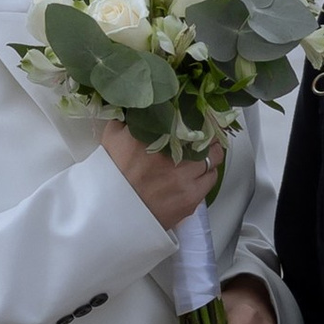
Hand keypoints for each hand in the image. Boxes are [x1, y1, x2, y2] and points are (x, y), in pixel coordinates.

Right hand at [99, 126, 225, 232]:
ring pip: (212, 159)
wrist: (110, 213)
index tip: (199, 117)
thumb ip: (129, 120)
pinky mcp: (190, 198)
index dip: (196, 116)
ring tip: (203, 156)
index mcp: (151, 136)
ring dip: (209, 155)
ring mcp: (183, 178)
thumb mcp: (112, 139)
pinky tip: (199, 174)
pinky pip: (210, 180)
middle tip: (205, 136)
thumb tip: (145, 110)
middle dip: (207, 135)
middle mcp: (171, 155)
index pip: (186, 118)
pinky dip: (207, 174)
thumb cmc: (110, 176)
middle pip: (206, 137)